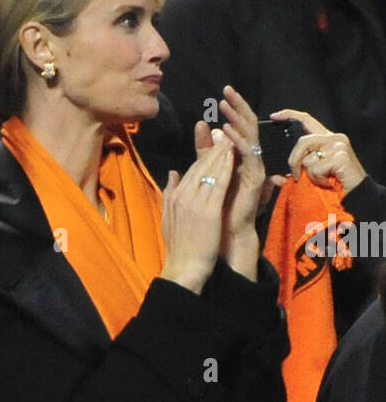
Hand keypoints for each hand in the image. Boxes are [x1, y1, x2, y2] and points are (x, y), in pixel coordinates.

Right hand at [160, 134, 234, 293]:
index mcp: (174, 197)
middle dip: (213, 150)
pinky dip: (226, 167)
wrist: (184, 268)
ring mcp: (194, 202)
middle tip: (224, 134)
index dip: (203, 157)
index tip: (214, 145)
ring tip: (230, 139)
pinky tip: (234, 156)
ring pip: (209, 171)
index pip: (190, 171)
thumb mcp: (168, 217)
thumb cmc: (180, 248)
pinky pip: (219, 183)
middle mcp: (182, 195)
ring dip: (221, 153)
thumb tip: (172, 174)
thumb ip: (169, 194)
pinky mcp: (208, 210)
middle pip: (199, 167)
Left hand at [195, 85, 266, 272]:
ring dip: (238, 118)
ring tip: (228, 103)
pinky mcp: (255, 180)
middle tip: (227, 90)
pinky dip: (238, 142)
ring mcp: (254, 169)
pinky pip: (249, 156)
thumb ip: (206, 151)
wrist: (224, 235)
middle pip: (247, 126)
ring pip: (249, 137)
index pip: (238, 127)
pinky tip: (229, 130)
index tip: (221, 95)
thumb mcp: (207, 172)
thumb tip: (203, 126)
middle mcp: (249, 160)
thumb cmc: (217, 207)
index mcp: (238, 158)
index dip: (232, 110)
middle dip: (238, 108)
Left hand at [272, 109, 366, 194]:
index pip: (306, 120)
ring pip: (308, 158)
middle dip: (294, 161)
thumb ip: (295, 173)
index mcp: (326, 139)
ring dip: (309, 174)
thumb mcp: (311, 175)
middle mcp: (333, 138)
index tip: (274, 116)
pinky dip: (318, 180)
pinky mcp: (341, 156)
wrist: (356, 195)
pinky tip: (328, 183)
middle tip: (296, 176)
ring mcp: (338, 146)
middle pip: (302, 142)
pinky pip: (317, 168)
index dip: (290, 115)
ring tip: (321, 180)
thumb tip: (273, 178)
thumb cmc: (335, 184)